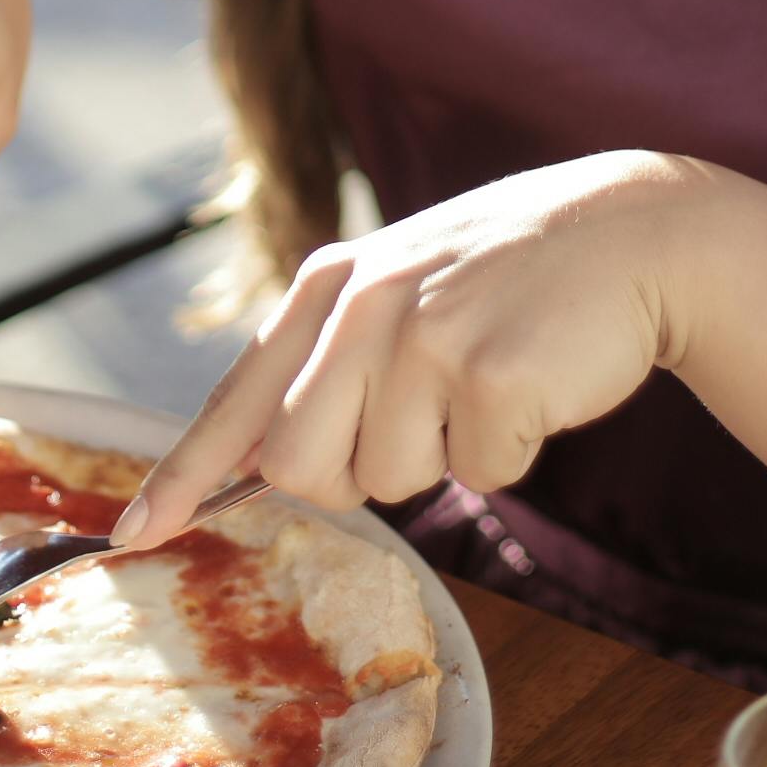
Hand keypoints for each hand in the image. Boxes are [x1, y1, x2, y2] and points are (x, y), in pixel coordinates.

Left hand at [107, 152, 717, 547]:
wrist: (631, 231)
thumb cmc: (507, 279)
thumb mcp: (402, 289)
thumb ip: (330, 361)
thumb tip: (262, 467)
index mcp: (327, 283)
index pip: (236, 399)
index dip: (183, 477)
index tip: (134, 535)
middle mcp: (362, 302)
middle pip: (303, 467)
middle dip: (360, 472)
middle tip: (425, 413)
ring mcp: (425, 333)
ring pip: (393, 480)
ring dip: (447, 454)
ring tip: (489, 377)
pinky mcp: (491, 370)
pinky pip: (479, 475)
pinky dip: (513, 451)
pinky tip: (535, 382)